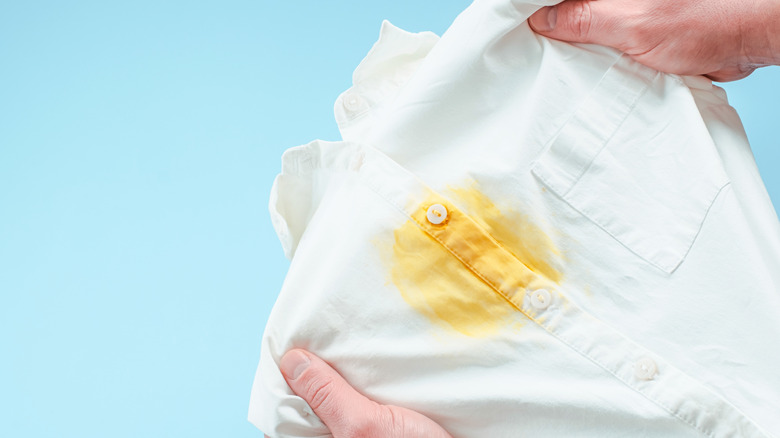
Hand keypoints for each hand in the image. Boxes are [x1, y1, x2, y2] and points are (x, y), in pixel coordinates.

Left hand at [266, 349, 451, 437]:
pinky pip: (354, 410)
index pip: (280, 411)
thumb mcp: (363, 423)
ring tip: (348, 354)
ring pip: (332, 407)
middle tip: (324, 344)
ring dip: (339, 382)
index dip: (285, 378)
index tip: (295, 347)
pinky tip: (369, 375)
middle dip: (314, 377)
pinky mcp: (373, 434)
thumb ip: (327, 395)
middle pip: (306, 407)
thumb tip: (291, 360)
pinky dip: (358, 391)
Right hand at [528, 0, 779, 81]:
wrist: (745, 39)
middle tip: (525, 56)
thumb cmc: (704, 21)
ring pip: (582, 29)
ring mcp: (624, 13)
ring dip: (569, 48)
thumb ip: (586, 19)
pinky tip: (577, 74)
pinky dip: (589, 61)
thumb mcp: (633, 24)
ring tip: (546, 68)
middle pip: (567, 11)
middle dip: (547, 30)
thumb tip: (543, 19)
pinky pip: (600, 46)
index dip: (532, 11)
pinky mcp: (634, 33)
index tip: (511, 31)